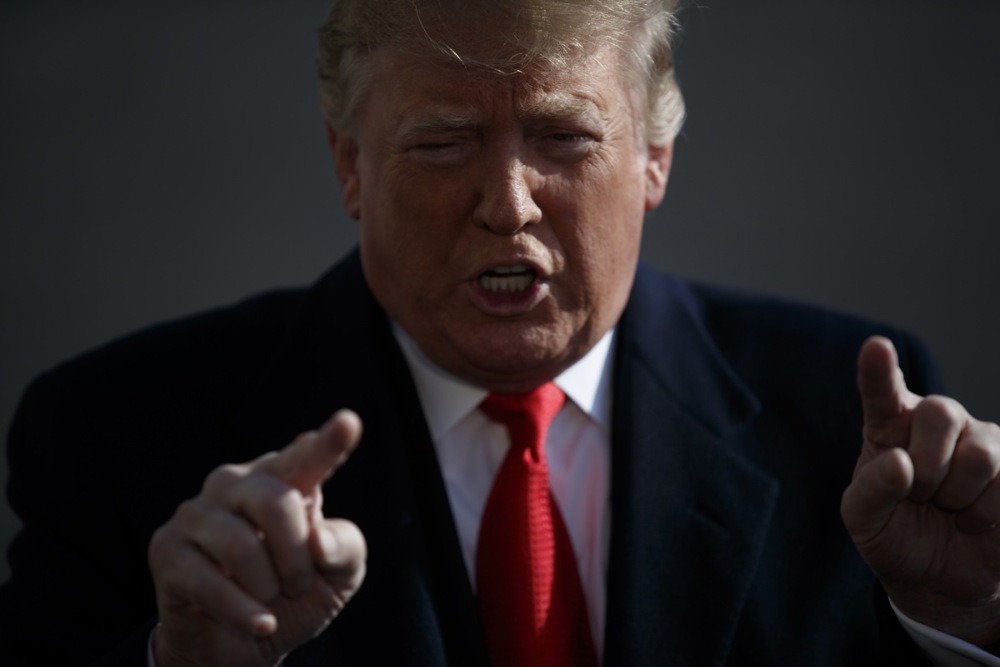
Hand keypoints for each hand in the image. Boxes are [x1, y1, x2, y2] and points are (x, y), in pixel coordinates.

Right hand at [148, 410, 366, 666]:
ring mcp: (196, 512)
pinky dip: (243, 612)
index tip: (349, 423)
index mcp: (283, 478)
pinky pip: (209, 582)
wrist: (240, 645)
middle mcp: (235, 483)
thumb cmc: (292, 594)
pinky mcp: (167, 549)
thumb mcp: (339, 575)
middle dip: (297, 558)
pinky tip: (260, 624)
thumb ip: (345, 548)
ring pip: (242, 545)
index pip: (306, 457)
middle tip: (297, 584)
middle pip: (277, 502)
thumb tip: (318, 540)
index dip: (328, 443)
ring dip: (268, 588)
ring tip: (270, 599)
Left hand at [841, 337, 999, 645]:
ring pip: (979, 452)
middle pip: (940, 412)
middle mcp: (934, 421)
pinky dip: (983, 510)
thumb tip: (899, 464)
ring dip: (957, 494)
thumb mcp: (864, 520)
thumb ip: (871, 490)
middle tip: (920, 495)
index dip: (879, 368)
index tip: (876, 347)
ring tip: (946, 507)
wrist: (939, 579)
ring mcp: (978, 439)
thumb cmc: (894, 536)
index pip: (880, 390)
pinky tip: (973, 518)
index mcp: (887, 425)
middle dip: (928, 465)